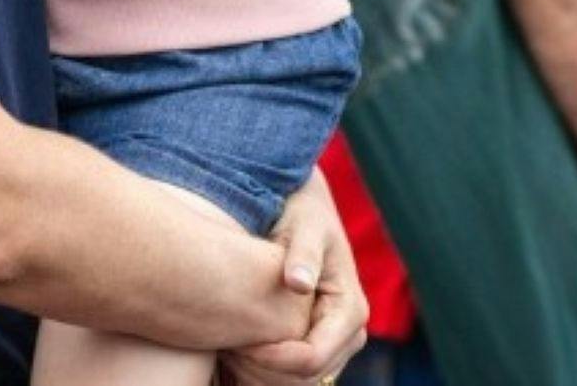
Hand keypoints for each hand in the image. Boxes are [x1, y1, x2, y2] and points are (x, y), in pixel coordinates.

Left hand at [218, 170, 368, 384]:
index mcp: (350, 310)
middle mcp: (348, 333)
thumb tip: (298, 283)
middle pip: (307, 378)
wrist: (303, 208)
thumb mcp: (305, 225)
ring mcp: (334, 342)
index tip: (240, 344)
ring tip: (227, 349)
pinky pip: (292, 375)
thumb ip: (302, 253)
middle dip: (265, 371)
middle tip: (225, 350)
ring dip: (262, 375)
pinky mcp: (316, 343)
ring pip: (299, 383)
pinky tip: (235, 349)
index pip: (313, 357)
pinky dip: (264, 371)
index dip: (275, 359)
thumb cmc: (302, 212)